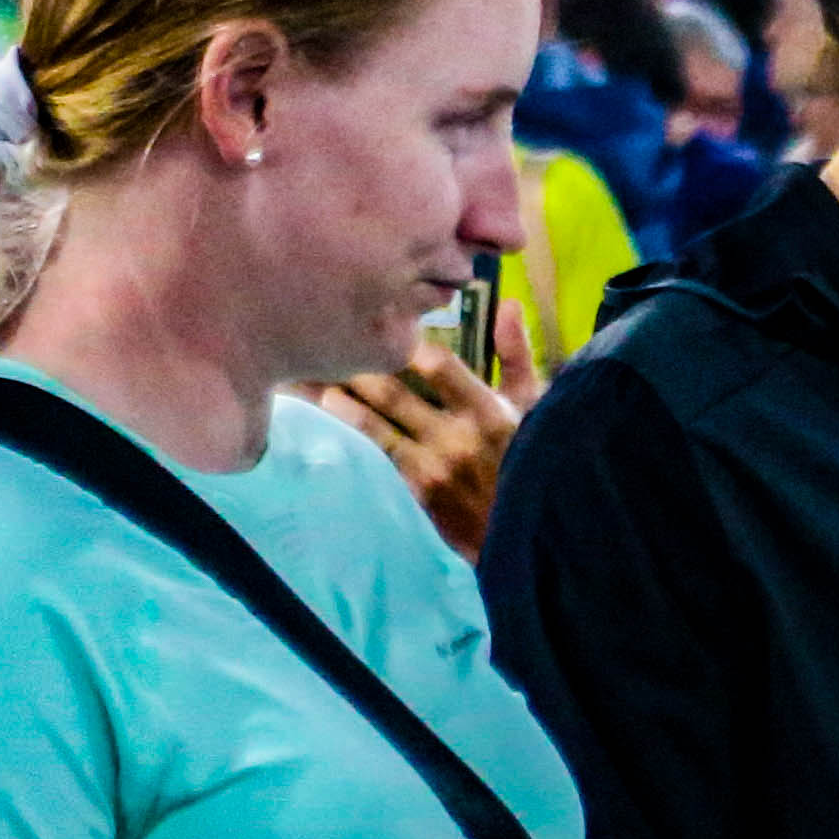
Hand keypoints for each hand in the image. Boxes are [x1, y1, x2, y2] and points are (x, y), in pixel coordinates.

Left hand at [317, 301, 536, 559]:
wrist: (536, 534)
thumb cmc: (536, 461)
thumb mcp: (536, 407)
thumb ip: (516, 355)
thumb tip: (507, 304)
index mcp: (487, 410)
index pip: (436, 364)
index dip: (404, 343)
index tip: (377, 324)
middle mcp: (455, 436)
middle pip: (391, 391)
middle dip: (353, 365)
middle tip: (316, 341)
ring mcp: (432, 466)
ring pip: (373, 423)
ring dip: (336, 397)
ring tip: (302, 375)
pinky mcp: (417, 492)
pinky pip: (375, 454)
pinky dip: (349, 430)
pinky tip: (323, 411)